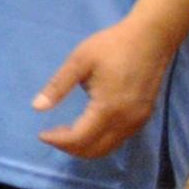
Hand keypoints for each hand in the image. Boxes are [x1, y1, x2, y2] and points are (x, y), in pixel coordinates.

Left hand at [32, 12, 176, 157]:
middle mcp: (126, 121)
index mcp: (108, 108)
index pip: (79, 138)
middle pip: (94, 150)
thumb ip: (58, 86)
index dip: (58, 140)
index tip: (41, 134)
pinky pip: (119, 139)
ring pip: (108, 148)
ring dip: (85, 146)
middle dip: (69, 148)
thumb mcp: (79, 61)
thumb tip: (36, 107)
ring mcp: (138, 120)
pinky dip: (100, 141)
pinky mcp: (144, 116)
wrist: (151, 37)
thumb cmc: (112, 45)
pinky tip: (87, 126)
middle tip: (52, 134)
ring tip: (66, 132)